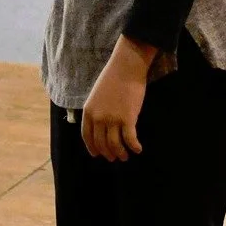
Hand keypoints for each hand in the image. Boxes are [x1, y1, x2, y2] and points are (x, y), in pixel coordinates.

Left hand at [82, 37, 156, 161]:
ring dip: (121, 153)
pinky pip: (130, 139)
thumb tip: (102, 126)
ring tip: (126, 156)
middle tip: (115, 158)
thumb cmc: (113, 77)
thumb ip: (97, 110)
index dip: (93, 148)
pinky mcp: (128, 119)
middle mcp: (99, 118)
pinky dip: (134, 147)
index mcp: (89, 111)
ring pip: (115, 145)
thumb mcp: (97, 95)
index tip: (98, 154)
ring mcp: (113, 119)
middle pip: (101, 143)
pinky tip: (138, 149)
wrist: (126, 67)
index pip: (87, 136)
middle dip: (108, 154)